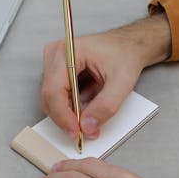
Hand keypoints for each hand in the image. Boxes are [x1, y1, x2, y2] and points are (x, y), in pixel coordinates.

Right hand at [40, 13, 170, 140]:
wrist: (128, 45)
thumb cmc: (125, 54)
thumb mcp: (122, 81)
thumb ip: (106, 106)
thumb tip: (87, 126)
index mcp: (67, 51)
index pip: (54, 90)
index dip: (63, 116)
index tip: (76, 132)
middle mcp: (55, 55)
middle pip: (50, 97)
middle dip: (68, 118)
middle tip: (88, 130)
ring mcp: (53, 64)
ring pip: (53, 100)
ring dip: (72, 112)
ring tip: (95, 108)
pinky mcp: (57, 73)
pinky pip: (59, 98)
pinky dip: (74, 106)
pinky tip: (91, 99)